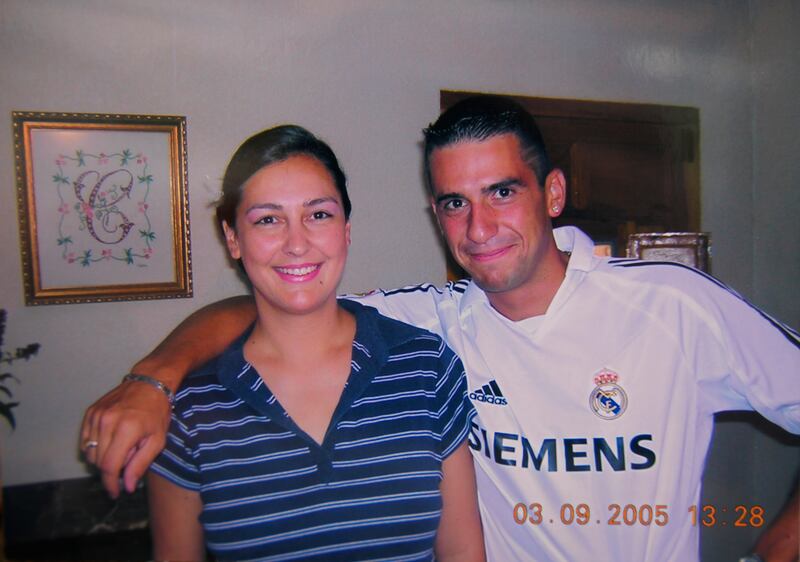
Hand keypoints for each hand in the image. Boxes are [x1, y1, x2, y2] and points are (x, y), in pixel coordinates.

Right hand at [80, 379, 171, 497]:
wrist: (149, 382)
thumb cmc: (157, 412)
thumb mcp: (157, 440)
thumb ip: (140, 464)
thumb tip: (126, 486)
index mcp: (126, 429)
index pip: (109, 466)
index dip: (110, 484)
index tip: (115, 493)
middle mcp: (107, 422)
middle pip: (98, 462)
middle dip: (112, 469)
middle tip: (130, 457)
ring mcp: (96, 416)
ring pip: (90, 453)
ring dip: (104, 458)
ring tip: (123, 445)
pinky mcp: (91, 412)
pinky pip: (86, 440)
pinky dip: (95, 447)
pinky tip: (111, 441)